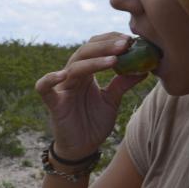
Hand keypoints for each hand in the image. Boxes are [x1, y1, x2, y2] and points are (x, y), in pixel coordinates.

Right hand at [34, 32, 146, 160]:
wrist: (82, 148)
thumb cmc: (94, 123)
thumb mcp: (112, 100)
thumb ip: (123, 83)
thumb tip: (144, 69)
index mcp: (87, 72)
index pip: (95, 47)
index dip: (111, 40)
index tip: (130, 39)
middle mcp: (73, 76)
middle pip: (85, 52)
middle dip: (106, 46)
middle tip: (126, 43)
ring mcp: (62, 88)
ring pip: (74, 67)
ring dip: (94, 61)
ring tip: (114, 60)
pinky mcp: (53, 103)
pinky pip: (44, 88)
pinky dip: (50, 79)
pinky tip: (64, 74)